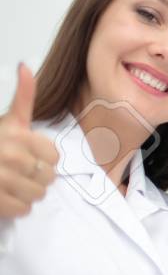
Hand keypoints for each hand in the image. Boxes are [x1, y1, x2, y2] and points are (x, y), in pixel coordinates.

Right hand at [0, 64, 57, 218]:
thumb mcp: (8, 119)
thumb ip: (23, 96)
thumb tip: (25, 65)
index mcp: (16, 136)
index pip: (55, 157)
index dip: (44, 159)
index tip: (28, 155)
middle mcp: (9, 156)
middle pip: (49, 177)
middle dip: (37, 177)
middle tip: (18, 171)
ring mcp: (1, 180)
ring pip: (38, 195)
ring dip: (27, 193)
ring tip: (11, 183)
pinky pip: (23, 209)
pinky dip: (17, 207)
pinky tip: (4, 196)